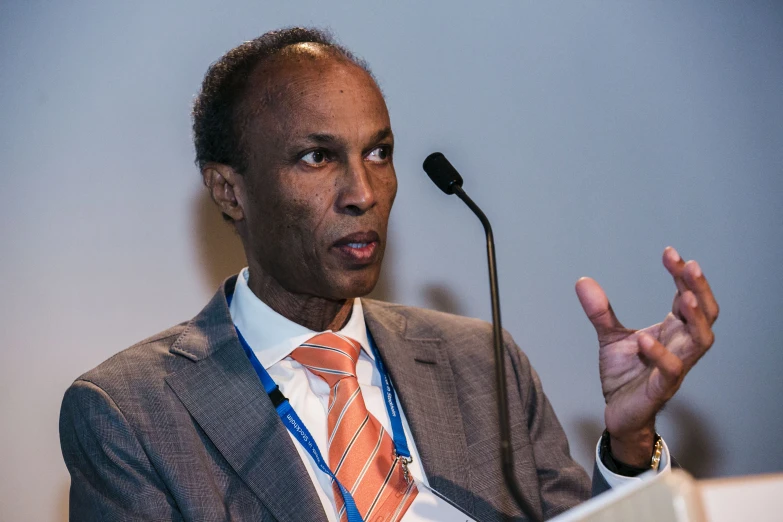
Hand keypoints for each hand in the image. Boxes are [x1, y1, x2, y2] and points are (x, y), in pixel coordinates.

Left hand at [575, 247, 717, 466]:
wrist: (618, 413)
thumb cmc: (626, 374)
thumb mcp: (610, 337)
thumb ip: (600, 311)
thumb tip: (583, 280)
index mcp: (672, 331)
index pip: (687, 298)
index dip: (682, 276)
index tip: (670, 253)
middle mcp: (680, 346)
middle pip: (706, 314)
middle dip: (700, 289)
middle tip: (690, 266)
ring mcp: (675, 367)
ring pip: (701, 341)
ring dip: (695, 318)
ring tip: (683, 296)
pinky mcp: (661, 389)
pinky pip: (671, 370)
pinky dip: (660, 353)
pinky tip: (644, 338)